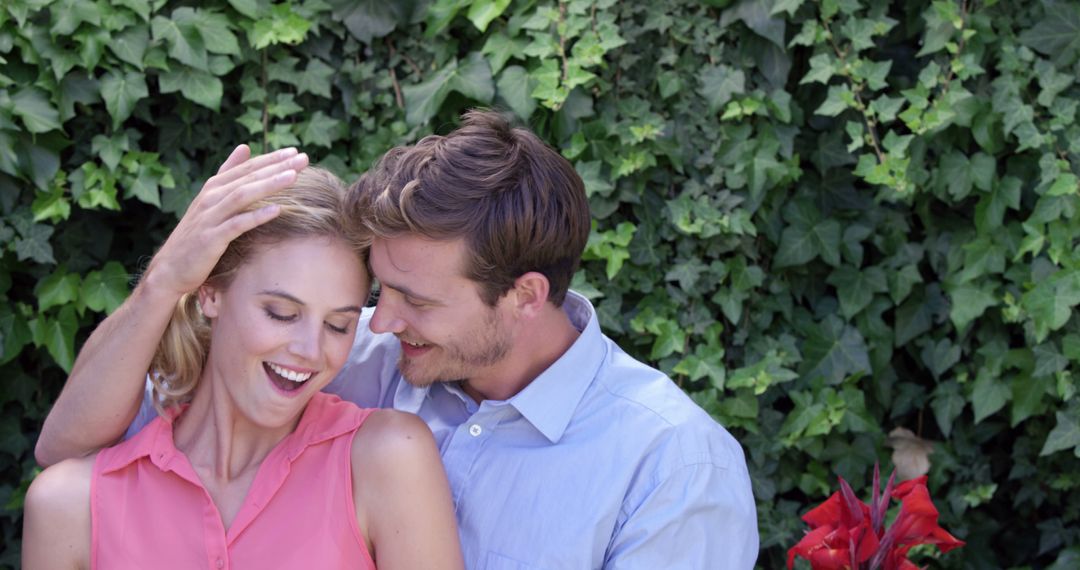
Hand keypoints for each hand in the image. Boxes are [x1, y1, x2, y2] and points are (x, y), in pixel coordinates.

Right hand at [141, 145, 309, 298]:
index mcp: (213, 187)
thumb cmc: (197, 235)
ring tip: (293, 177)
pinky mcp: (211, 238)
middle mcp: (211, 198)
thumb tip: (244, 147)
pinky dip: (256, 216)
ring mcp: (210, 217)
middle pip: (248, 177)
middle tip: (302, 158)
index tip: (296, 152)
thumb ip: (228, 174)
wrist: (171, 268)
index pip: (247, 168)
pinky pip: (237, 224)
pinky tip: (277, 210)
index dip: (271, 158)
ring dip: (269, 185)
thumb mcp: (211, 200)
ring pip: (243, 196)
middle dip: (276, 167)